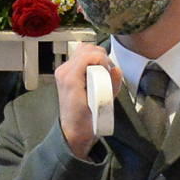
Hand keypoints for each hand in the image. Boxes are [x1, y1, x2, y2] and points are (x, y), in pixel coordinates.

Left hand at [54, 42, 120, 157]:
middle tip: (106, 74)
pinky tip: (94, 74)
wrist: (73, 130)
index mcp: (71, 78)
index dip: (104, 61)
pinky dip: (90, 61)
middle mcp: (64, 71)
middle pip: (88, 49)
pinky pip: (80, 57)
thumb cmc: (86, 121)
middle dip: (101, 59)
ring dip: (96, 59)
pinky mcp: (65, 73)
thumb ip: (112, 84)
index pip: (90, 54)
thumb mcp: (105, 105)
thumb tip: (116, 70)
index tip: (108, 73)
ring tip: (101, 73)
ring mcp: (63, 71)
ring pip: (83, 50)